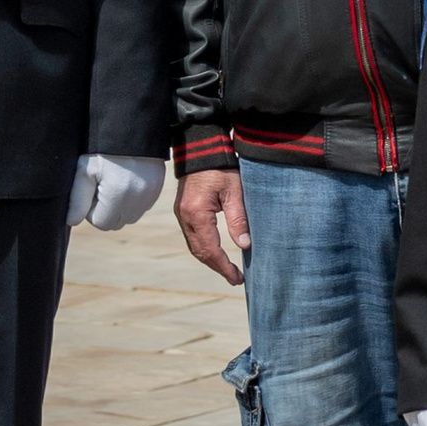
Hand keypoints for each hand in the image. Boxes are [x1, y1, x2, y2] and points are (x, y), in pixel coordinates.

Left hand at [69, 153, 164, 233]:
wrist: (130, 122)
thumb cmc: (103, 145)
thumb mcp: (84, 169)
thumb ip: (77, 199)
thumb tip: (71, 222)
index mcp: (118, 195)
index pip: (100, 222)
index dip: (90, 209)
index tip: (90, 188)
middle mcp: (138, 200)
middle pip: (115, 222)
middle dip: (104, 209)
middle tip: (100, 184)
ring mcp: (151, 195)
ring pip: (129, 216)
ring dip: (118, 206)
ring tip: (112, 180)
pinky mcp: (158, 188)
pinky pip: (142, 206)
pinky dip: (132, 199)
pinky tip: (125, 178)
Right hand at [175, 168, 248, 285]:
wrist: (201, 147)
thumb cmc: (221, 167)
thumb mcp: (234, 191)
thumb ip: (238, 219)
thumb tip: (245, 245)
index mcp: (197, 214)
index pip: (211, 250)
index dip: (224, 267)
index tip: (238, 278)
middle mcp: (185, 217)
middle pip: (200, 252)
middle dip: (217, 267)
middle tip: (235, 278)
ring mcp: (181, 214)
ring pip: (194, 246)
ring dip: (210, 259)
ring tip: (227, 268)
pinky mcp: (183, 210)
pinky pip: (192, 236)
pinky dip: (204, 248)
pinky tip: (216, 251)